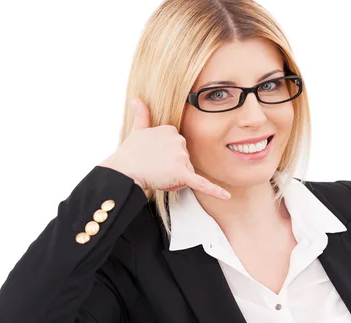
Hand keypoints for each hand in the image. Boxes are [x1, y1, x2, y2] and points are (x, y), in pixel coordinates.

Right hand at [100, 98, 230, 199]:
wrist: (124, 171)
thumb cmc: (130, 153)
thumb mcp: (137, 130)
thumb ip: (141, 114)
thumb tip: (136, 99)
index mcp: (172, 130)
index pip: (179, 150)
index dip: (167, 158)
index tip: (153, 159)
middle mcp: (179, 140)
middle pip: (184, 161)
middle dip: (172, 169)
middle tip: (154, 169)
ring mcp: (181, 156)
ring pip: (186, 174)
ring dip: (175, 179)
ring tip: (157, 176)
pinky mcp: (182, 172)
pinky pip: (201, 183)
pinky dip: (214, 190)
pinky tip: (226, 196)